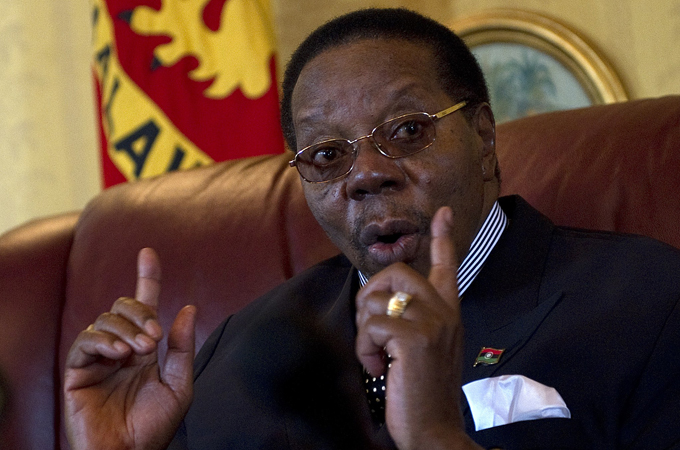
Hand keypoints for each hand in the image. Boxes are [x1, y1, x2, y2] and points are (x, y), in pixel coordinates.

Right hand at [64, 248, 195, 449]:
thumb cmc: (155, 426)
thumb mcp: (179, 385)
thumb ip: (183, 348)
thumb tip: (187, 307)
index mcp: (146, 349)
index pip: (145, 305)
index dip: (148, 278)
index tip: (148, 253)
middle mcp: (122, 348)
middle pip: (125, 306)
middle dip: (141, 312)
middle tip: (154, 338)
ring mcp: (99, 358)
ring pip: (106, 319)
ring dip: (126, 328)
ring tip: (139, 351)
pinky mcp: (77, 371)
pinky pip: (84, 341)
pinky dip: (102, 340)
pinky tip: (118, 353)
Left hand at [355, 207, 481, 449]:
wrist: (434, 429)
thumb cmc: (423, 389)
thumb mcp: (426, 347)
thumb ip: (414, 319)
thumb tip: (381, 300)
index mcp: (449, 313)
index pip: (447, 266)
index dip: (443, 237)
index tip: (443, 212)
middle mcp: (445, 312)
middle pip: (396, 273)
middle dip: (369, 295)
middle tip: (370, 328)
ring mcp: (432, 323)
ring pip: (377, 301)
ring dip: (365, 332)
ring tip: (379, 357)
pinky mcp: (414, 339)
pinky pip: (371, 326)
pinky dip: (365, 349)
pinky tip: (379, 369)